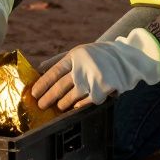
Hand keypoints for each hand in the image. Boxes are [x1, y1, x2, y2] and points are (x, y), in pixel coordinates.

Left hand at [31, 28, 159, 110]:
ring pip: (72, 96)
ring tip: (58, 106)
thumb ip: (58, 59)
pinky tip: (73, 108)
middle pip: (60, 86)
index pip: (54, 72)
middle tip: (41, 105)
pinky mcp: (103, 89)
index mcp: (75, 55)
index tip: (34, 93)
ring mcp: (93, 78)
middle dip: (49, 97)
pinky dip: (78, 106)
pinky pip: (86, 101)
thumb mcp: (78, 52)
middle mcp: (83, 66)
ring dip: (62, 103)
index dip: (43, 84)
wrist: (125, 57)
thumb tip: (39, 69)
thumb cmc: (97, 56)